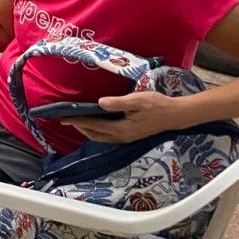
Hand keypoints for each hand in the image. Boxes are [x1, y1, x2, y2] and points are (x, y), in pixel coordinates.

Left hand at [68, 91, 190, 143]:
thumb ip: (118, 103)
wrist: (175, 115)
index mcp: (121, 129)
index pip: (94, 125)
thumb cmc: (156, 105)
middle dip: (79, 127)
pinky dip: (97, 131)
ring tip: (77, 121)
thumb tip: (100, 103)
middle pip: (95, 135)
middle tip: (66, 119)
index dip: (78, 121)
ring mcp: (127, 138)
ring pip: (101, 137)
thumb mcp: (136, 100)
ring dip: (88, 130)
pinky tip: (96, 124)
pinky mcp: (130, 135)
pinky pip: (108, 136)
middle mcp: (122, 137)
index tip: (63, 117)